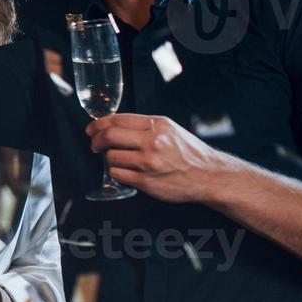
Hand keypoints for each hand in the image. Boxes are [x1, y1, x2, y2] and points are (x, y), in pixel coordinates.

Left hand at [87, 113, 226, 201]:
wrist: (209, 175)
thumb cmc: (189, 153)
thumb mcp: (170, 130)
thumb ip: (145, 126)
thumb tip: (115, 125)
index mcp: (157, 125)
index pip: (117, 120)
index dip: (98, 124)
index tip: (92, 129)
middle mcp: (152, 142)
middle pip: (109, 136)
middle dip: (96, 141)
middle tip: (94, 145)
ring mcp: (149, 162)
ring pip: (111, 157)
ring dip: (108, 159)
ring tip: (116, 160)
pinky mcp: (146, 181)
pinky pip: (118, 174)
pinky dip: (116, 172)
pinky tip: (123, 171)